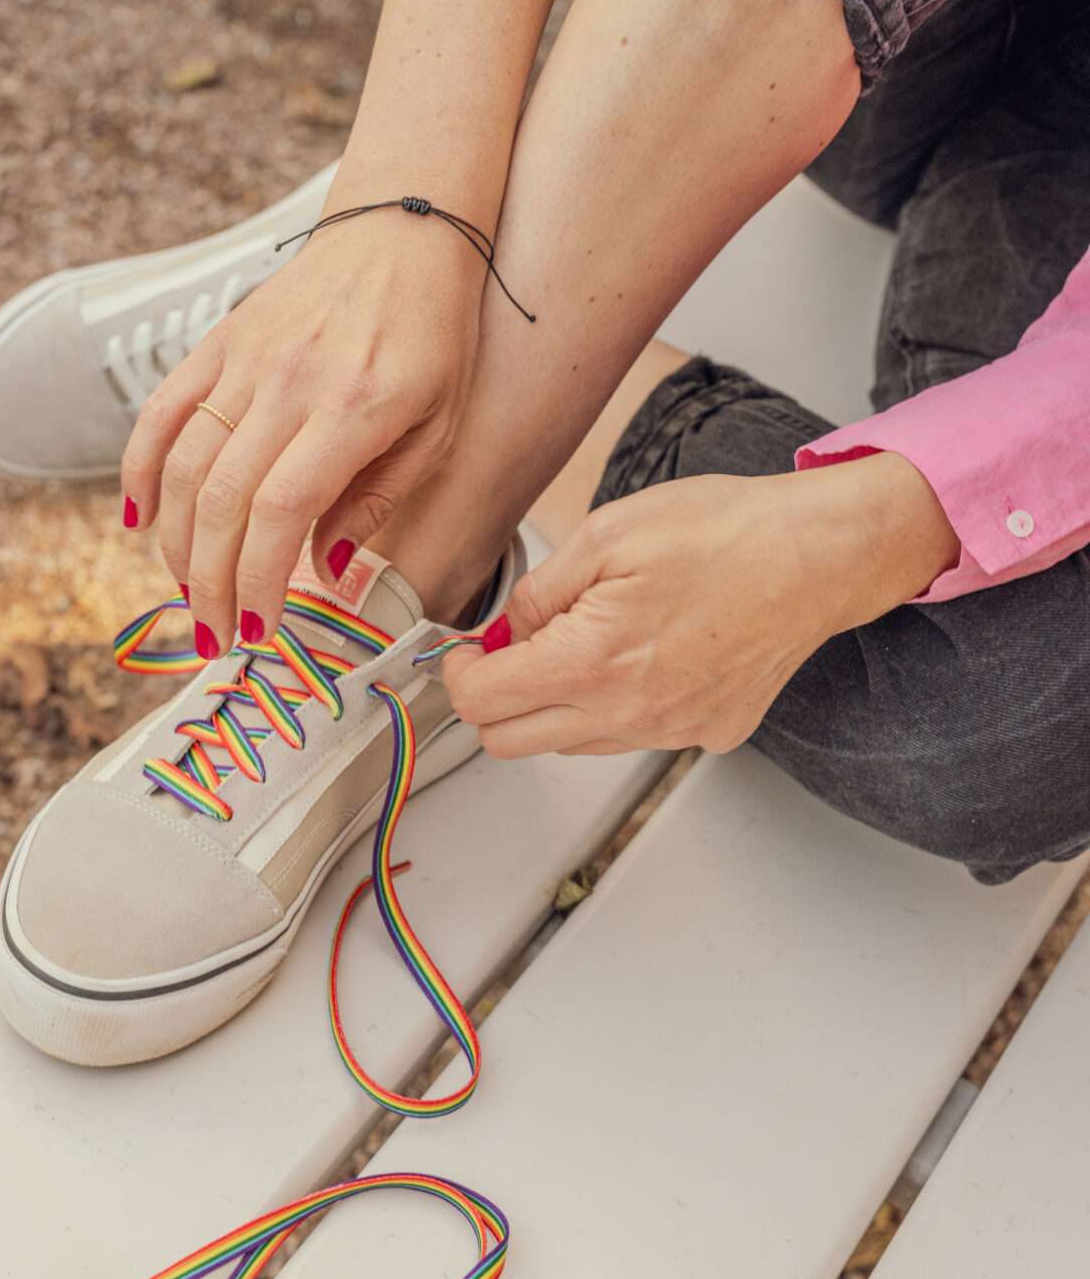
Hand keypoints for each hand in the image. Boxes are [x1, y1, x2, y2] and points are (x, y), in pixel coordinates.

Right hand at [120, 208, 484, 652]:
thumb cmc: (435, 336)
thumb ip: (376, 500)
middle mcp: (287, 383)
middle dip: (211, 582)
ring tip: (191, 594)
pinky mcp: (219, 343)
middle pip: (223, 499)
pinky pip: (163, 411)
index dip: (258, 578)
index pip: (279, 510)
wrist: (406, 230)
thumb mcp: (438, 429)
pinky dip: (142, 468)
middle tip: (216, 634)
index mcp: (350, 410)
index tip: (260, 629)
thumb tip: (327, 571)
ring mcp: (244, 359)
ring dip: (178, 543)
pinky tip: (139, 520)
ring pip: (185, 464)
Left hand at [444, 454, 959, 756]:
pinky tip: (647, 655)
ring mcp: (668, 733)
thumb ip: (538, 593)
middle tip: (514, 650)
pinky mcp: (704, 735)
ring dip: (556, 704)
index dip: (458, 672)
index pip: (480, 702)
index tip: (467, 650)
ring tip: (592, 641)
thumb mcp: (605, 534)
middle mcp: (627, 714)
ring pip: (569, 745)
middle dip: (495, 699)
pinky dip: (617, 707)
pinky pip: (631, 738)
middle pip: (510, 742)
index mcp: (591, 663)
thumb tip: (502, 633)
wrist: (819, 557)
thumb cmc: (727, 533)